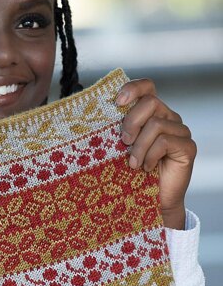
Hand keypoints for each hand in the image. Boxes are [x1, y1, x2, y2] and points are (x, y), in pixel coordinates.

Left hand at [116, 79, 196, 229]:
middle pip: (150, 102)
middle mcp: (167, 117)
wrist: (149, 199)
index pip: (147, 86)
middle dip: (131, 122)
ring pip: (156, 124)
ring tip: (133, 164)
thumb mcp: (119, 146)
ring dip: (139, 146)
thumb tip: (97, 113)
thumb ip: (117, 128)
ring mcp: (179, 131)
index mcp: (150, 112)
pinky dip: (150, 156)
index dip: (133, 88)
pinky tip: (147, 168)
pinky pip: (165, 141)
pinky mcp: (187, 146)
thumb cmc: (130, 170)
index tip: (117, 102)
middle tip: (123, 143)